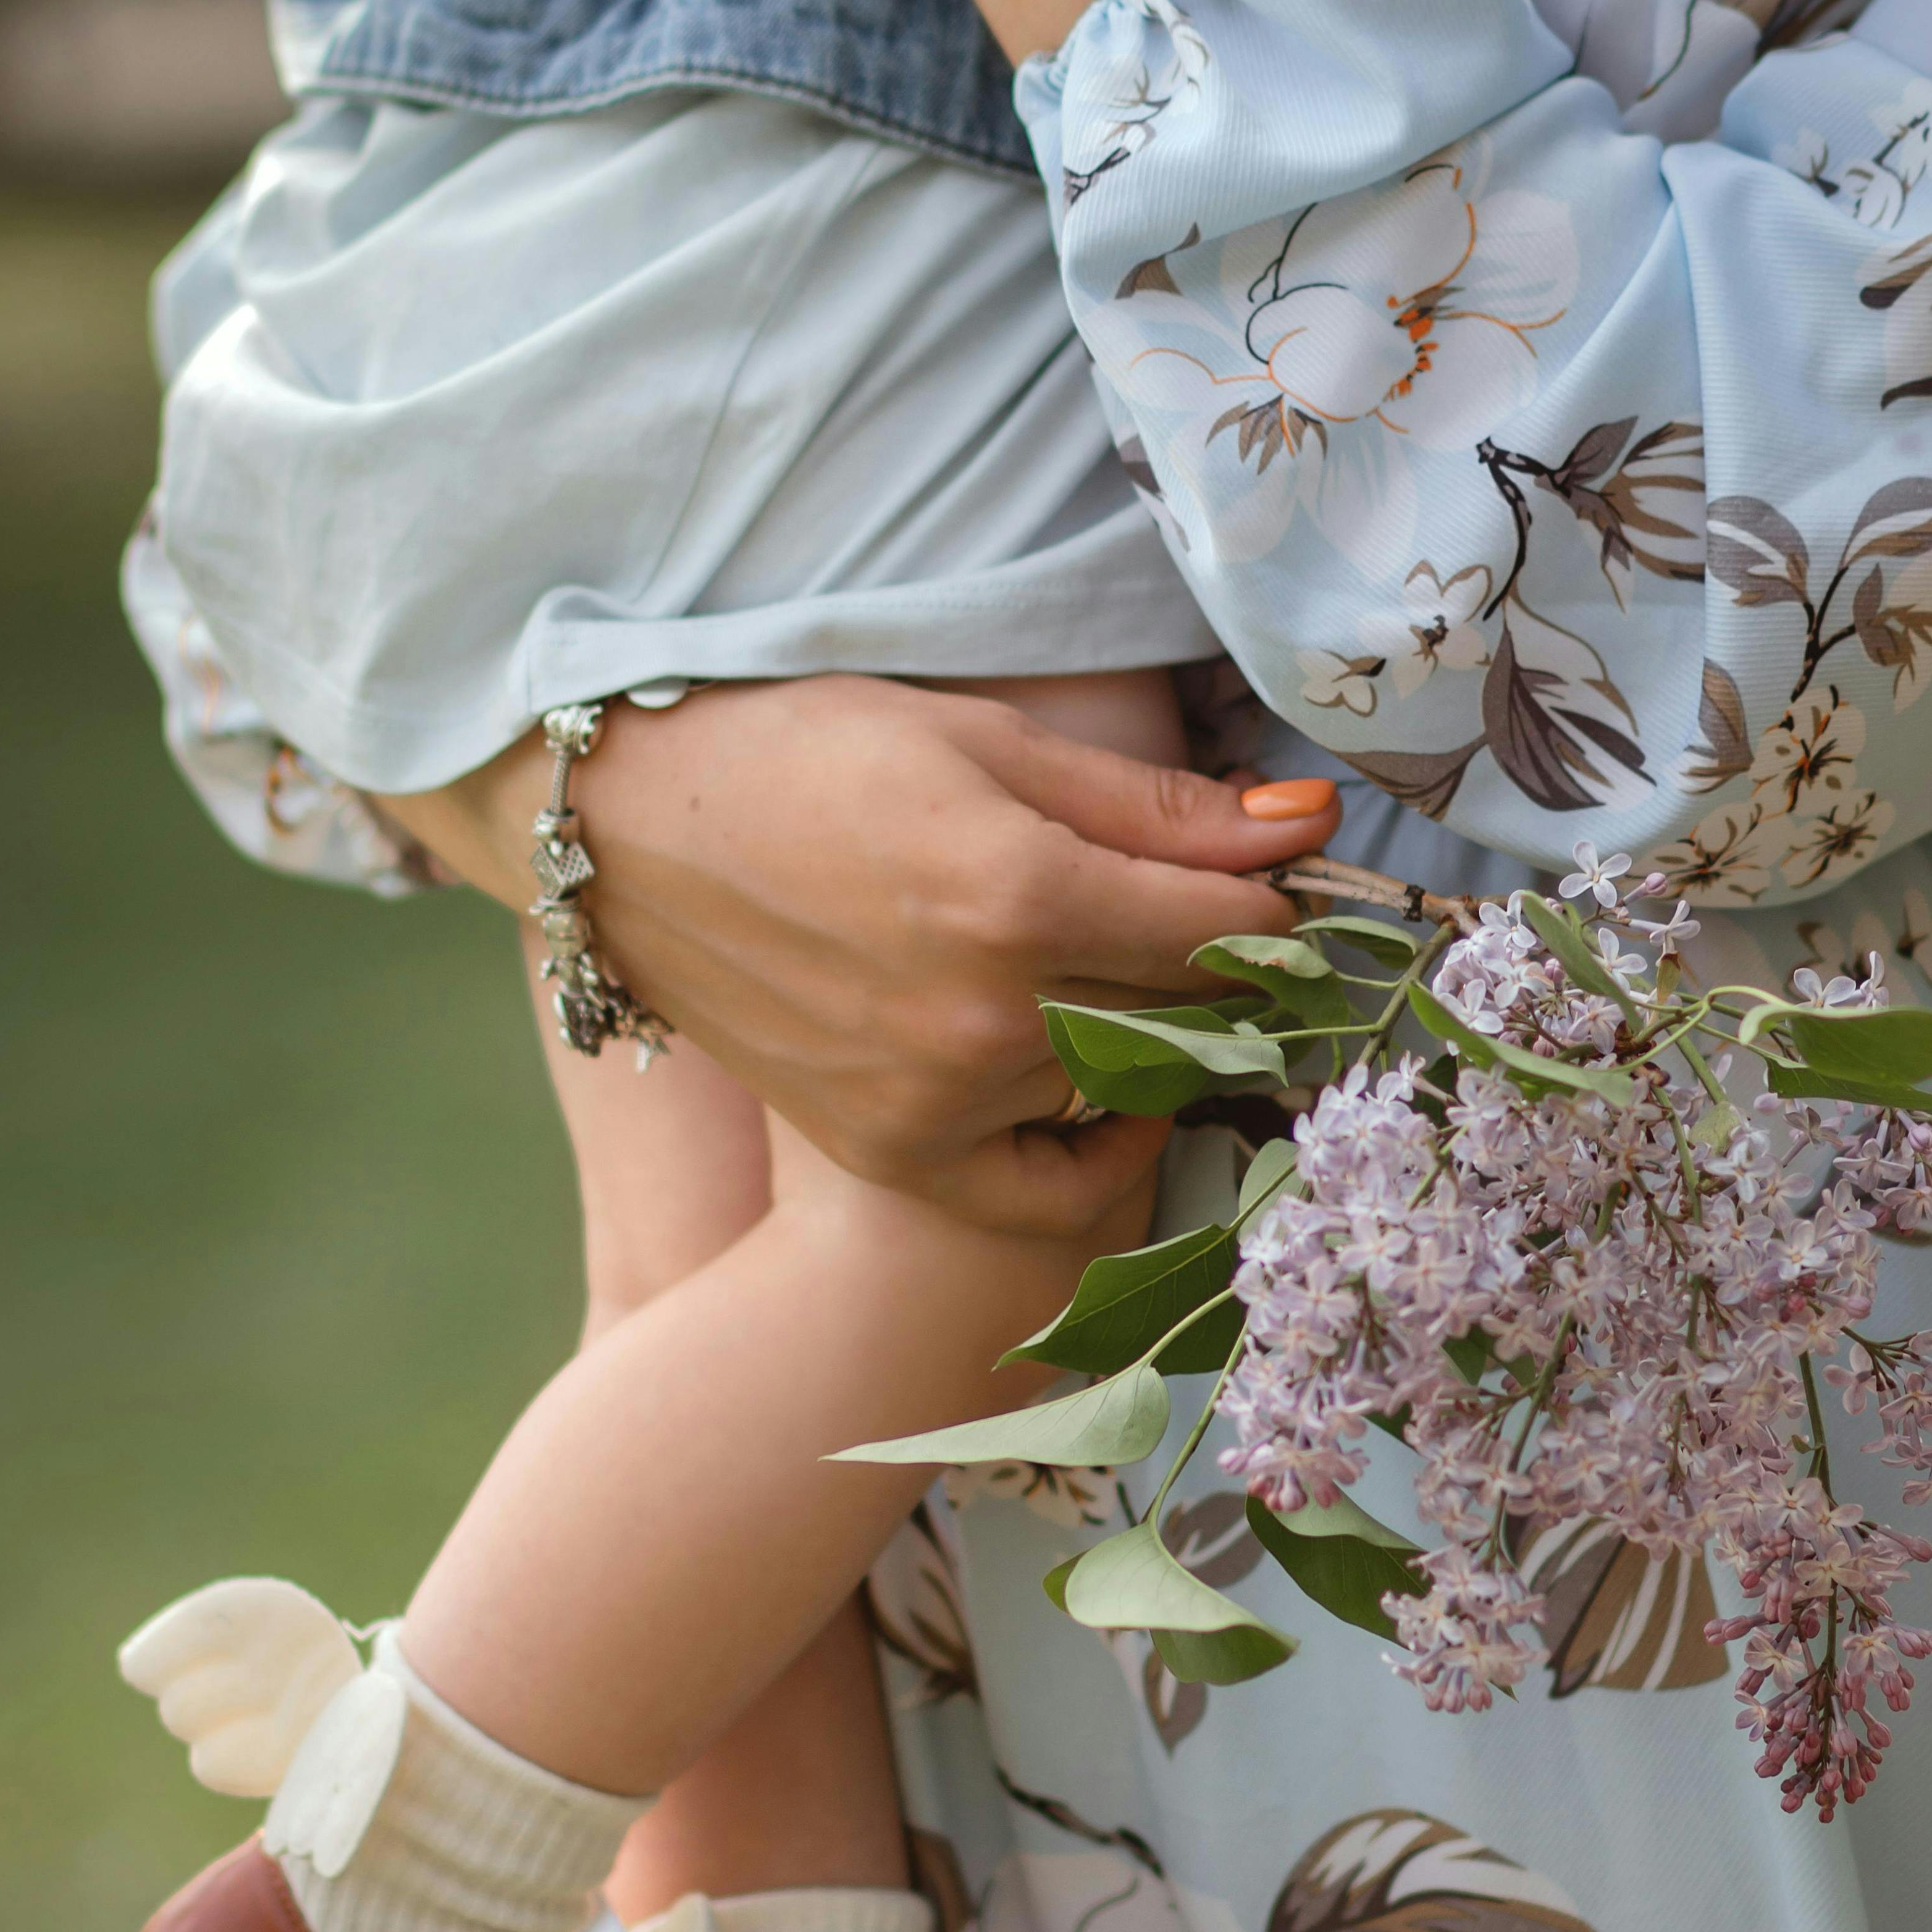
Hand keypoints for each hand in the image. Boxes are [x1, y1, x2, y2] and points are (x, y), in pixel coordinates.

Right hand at [385, 672, 1336, 1233]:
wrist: (627, 832)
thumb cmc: (802, 755)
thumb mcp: (984, 742)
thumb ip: (1150, 806)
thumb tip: (1304, 828)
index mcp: (1018, 896)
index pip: (1225, 932)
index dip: (1266, 902)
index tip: (1263, 876)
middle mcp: (986, 1018)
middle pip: (1185, 1013)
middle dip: (1217, 963)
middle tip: (1195, 915)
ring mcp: (938, 1102)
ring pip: (1124, 1088)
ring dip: (1152, 1037)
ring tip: (1115, 969)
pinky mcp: (893, 1152)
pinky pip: (1045, 1188)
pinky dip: (1095, 1152)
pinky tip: (1105, 1098)